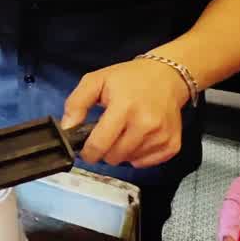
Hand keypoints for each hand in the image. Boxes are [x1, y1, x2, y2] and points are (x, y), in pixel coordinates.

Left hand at [60, 58, 191, 168]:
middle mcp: (145, 124)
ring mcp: (161, 136)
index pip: (99, 145)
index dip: (88, 151)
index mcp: (124, 107)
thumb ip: (76, 103)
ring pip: (129, 161)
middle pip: (113, 158)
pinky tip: (139, 137)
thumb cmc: (128, 78)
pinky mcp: (172, 145)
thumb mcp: (96, 80)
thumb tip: (67, 128)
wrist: (167, 76)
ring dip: (122, 151)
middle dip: (105, 149)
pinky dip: (138, 155)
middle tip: (108, 132)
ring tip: (126, 130)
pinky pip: (145, 163)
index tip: (86, 147)